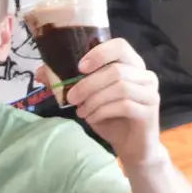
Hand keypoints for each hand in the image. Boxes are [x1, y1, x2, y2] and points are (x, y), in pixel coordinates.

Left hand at [58, 36, 162, 164]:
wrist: (132, 147)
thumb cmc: (110, 118)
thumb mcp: (87, 99)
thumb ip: (68, 84)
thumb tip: (40, 73)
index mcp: (131, 65)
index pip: (120, 45)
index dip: (99, 53)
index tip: (79, 68)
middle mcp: (145, 75)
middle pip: (116, 69)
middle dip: (88, 84)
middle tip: (71, 98)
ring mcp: (150, 92)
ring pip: (119, 87)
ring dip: (94, 100)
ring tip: (81, 111)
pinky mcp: (150, 111)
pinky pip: (124, 105)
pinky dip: (102, 112)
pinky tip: (92, 119)